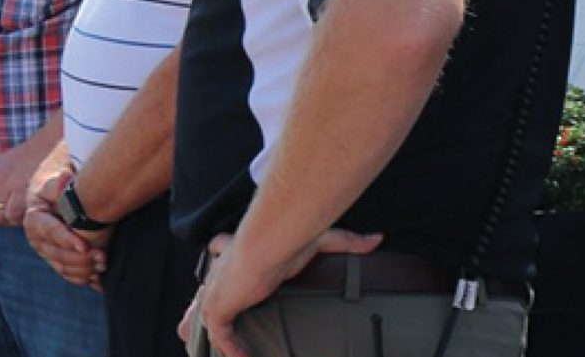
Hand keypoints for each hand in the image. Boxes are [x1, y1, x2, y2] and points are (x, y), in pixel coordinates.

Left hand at [0, 127, 56, 226]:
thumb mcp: (5, 168)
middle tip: (18, 211)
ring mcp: (7, 184)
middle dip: (2, 218)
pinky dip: (23, 216)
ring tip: (26, 208)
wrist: (54, 145)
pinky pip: (13, 214)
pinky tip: (33, 207)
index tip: (4, 210)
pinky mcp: (22, 190)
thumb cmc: (35, 160)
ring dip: (13, 218)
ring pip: (0, 217)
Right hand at [22, 171, 109, 288]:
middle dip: (80, 258)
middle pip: (58, 255)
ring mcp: (47, 254)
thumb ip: (58, 184)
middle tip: (102, 256)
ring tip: (103, 264)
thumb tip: (64, 179)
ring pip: (64, 268)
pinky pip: (70, 276)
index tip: (84, 246)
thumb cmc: (57, 192)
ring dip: (84, 269)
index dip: (66, 240)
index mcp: (35, 221)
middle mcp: (38, 241)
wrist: (55, 204)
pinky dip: (84, 278)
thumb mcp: (54, 185)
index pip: (50, 232)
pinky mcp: (58, 264)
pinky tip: (99, 276)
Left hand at [180, 228, 384, 356]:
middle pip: (208, 292)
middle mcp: (223, 272)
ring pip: (207, 316)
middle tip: (217, 327)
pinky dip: (230, 347)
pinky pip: (219, 333)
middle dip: (210, 309)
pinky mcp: (216, 307)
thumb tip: (376, 239)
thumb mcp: (322, 241)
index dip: (226, 272)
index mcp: (239, 255)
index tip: (233, 289)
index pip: (224, 260)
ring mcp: (217, 291)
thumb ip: (347, 242)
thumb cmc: (289, 239)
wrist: (269, 244)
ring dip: (212, 331)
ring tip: (230, 349)